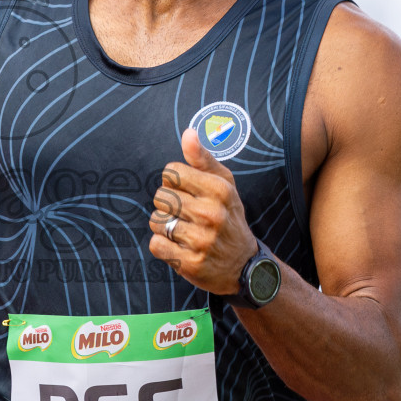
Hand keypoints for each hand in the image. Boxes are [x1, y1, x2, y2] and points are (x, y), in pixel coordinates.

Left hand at [147, 128, 257, 294]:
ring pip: (156, 221)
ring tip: (185, 231)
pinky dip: (164, 246)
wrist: (244, 266)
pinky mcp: (190, 263)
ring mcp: (201, 240)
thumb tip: (188, 134)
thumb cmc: (229, 218)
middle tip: (188, 215)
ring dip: (165, 227)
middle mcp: (211, 214)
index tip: (189, 192)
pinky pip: (156, 245)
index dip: (175, 182)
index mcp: (219, 190)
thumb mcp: (224, 185)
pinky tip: (181, 247)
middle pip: (160, 196)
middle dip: (169, 205)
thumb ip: (203, 159)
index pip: (171, 172)